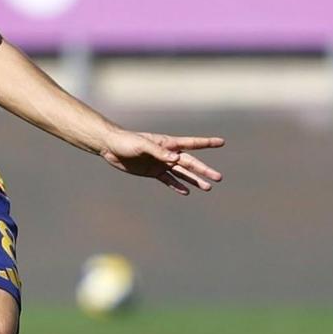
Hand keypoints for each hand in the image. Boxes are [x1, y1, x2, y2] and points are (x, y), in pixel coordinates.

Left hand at [99, 131, 224, 195]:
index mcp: (167, 143)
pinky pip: (168, 180)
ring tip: (208, 187)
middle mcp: (167, 153)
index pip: (191, 143)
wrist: (110, 147)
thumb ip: (158, 152)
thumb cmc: (126, 141)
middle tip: (218, 177)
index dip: (207, 143)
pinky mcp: (153, 172)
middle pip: (190, 163)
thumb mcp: (141, 145)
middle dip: (204, 170)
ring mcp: (161, 163)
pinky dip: (177, 186)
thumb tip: (176, 159)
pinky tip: (187, 191)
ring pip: (182, 173)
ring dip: (194, 180)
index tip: (222, 142)